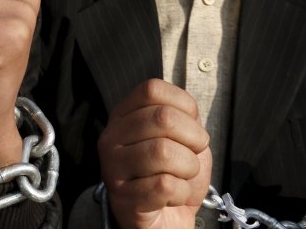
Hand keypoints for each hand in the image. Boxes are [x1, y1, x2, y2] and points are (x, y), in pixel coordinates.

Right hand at [98, 79, 211, 228]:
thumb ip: (184, 118)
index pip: (152, 89)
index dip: (183, 105)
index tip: (190, 126)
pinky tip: (171, 196)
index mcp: (123, 116)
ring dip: (188, 168)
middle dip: (194, 139)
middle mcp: (111, 137)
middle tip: (193, 155)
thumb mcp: (183, 139)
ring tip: (181, 177)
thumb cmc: (173, 176)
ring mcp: (113, 168)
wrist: (165, 219)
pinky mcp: (123, 198)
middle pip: (162, 118)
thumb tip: (189, 112)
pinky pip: (165, 185)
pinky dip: (181, 193)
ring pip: (164, 152)